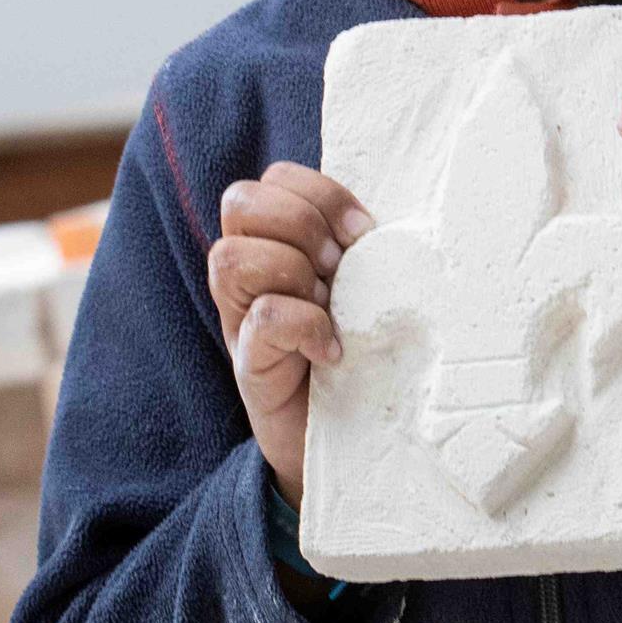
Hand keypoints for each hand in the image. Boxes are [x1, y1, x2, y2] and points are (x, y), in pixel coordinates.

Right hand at [207, 163, 374, 512]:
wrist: (355, 443)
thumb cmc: (365, 357)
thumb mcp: (368, 289)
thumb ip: (365, 250)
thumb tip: (388, 223)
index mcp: (278, 243)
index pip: (274, 179)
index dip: (320, 193)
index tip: (364, 232)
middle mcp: (249, 275)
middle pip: (241, 202)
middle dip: (303, 225)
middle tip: (341, 268)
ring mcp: (241, 320)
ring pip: (233, 257)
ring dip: (293, 272)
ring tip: (329, 305)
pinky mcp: (249, 366)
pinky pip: (262, 319)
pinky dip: (304, 326)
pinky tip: (331, 349)